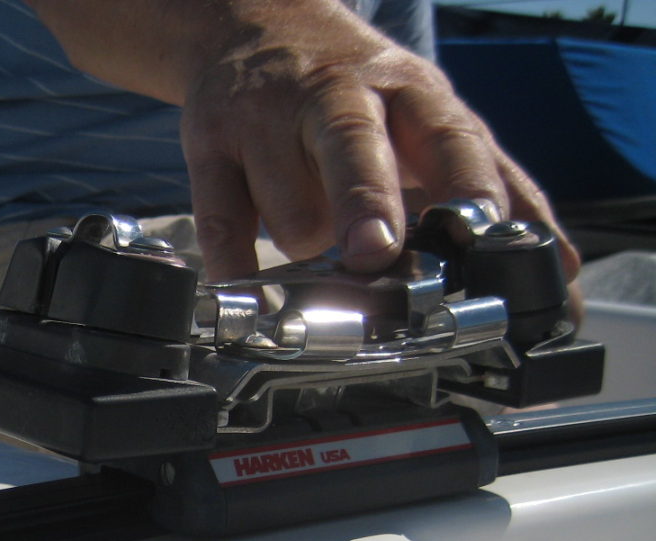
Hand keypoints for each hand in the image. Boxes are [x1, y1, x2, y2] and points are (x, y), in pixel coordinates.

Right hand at [26, 0, 579, 282]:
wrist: (249, 28)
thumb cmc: (352, 93)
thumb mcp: (427, 117)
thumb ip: (492, 184)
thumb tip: (562, 263)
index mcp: (407, 91)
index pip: (446, 131)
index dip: (465, 178)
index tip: (479, 224)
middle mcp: (335, 97)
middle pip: (352, 146)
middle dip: (364, 200)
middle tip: (374, 250)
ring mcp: (265, 119)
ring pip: (287, 208)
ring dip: (306, 244)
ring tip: (313, 234)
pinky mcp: (208, 145)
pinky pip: (219, 222)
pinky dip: (235, 266)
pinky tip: (249, 283)